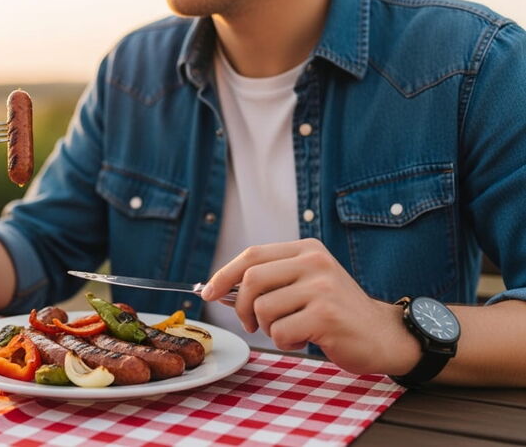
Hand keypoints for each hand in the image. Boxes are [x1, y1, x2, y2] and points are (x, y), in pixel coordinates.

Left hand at [201, 238, 420, 374]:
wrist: (383, 334)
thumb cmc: (335, 312)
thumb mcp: (305, 283)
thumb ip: (270, 280)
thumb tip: (217, 289)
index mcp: (306, 250)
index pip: (252, 255)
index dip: (224, 274)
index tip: (208, 293)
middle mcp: (314, 262)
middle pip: (251, 280)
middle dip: (242, 307)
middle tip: (253, 324)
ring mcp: (322, 288)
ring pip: (264, 309)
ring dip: (269, 328)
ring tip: (292, 329)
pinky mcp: (326, 315)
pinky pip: (281, 332)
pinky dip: (286, 342)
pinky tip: (306, 339)